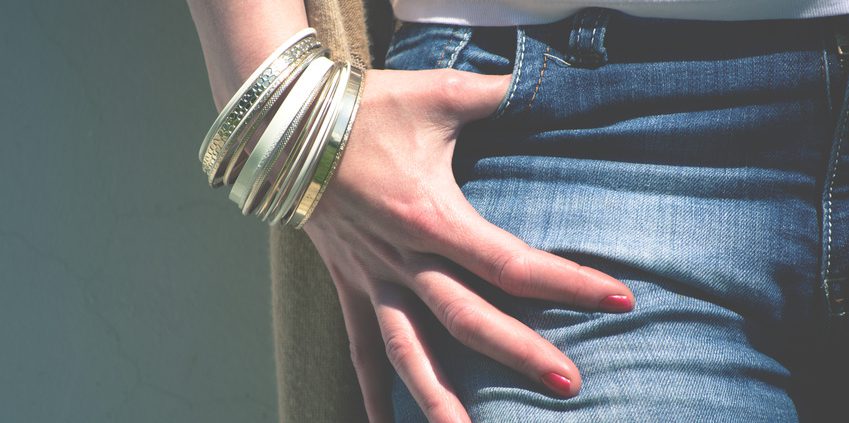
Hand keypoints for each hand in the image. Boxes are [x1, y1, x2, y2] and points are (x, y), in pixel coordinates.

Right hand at [303, 68, 634, 422]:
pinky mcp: (348, 283)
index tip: (619, 299)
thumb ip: (497, 92)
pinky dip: (369, 389)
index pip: (511, 261)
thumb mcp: (438, 93)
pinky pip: (358, 345)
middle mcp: (403, 259)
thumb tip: (545, 80)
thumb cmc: (366, 108)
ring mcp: (372, 279)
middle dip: (520, 354)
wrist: (288, 124)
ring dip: (438, 399)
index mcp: (431, 216)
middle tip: (570, 385)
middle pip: (468, 319)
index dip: (568, 282)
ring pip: (408, 351)